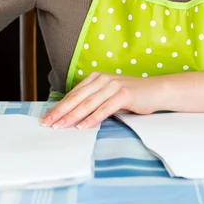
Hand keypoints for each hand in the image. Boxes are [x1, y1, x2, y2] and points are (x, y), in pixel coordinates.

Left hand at [40, 71, 162, 129]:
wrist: (155, 91)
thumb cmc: (130, 96)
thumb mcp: (108, 95)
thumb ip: (92, 101)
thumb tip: (71, 115)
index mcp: (96, 77)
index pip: (74, 94)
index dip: (60, 106)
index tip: (47, 118)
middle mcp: (103, 79)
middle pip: (77, 97)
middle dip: (61, 111)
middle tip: (47, 123)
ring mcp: (114, 85)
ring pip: (89, 103)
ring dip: (73, 116)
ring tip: (61, 126)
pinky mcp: (124, 94)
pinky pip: (105, 108)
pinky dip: (93, 118)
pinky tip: (83, 126)